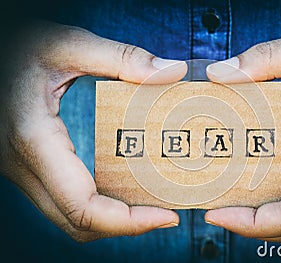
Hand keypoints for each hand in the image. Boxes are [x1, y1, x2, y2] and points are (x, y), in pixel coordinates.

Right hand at [0, 21, 186, 241]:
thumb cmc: (16, 46)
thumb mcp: (67, 44)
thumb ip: (121, 58)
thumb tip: (170, 74)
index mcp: (35, 141)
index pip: (83, 207)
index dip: (129, 222)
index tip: (166, 215)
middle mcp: (24, 166)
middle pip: (79, 223)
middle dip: (127, 225)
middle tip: (165, 210)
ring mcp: (23, 170)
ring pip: (71, 217)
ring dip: (113, 218)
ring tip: (150, 201)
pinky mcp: (30, 166)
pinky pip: (66, 200)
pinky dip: (99, 204)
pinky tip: (123, 185)